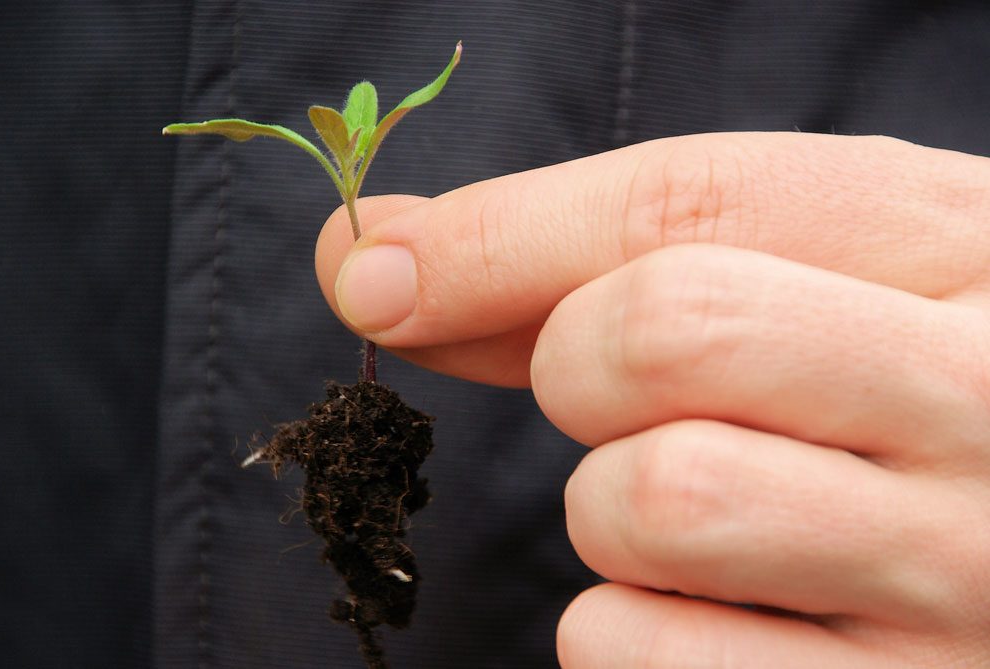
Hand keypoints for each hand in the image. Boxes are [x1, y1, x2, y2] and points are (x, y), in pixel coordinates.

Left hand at [316, 133, 989, 666]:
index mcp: (958, 246)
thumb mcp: (799, 274)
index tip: (377, 274)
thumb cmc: (881, 382)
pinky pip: (642, 651)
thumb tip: (373, 262)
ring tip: (699, 507)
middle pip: (661, 332)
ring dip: (609, 508)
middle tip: (616, 395)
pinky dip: (627, 627)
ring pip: (653, 502)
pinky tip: (716, 607)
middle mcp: (983, 400)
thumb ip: (584, 259)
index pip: (687, 206)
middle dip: (574, 364)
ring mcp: (958, 571)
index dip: (496, 237)